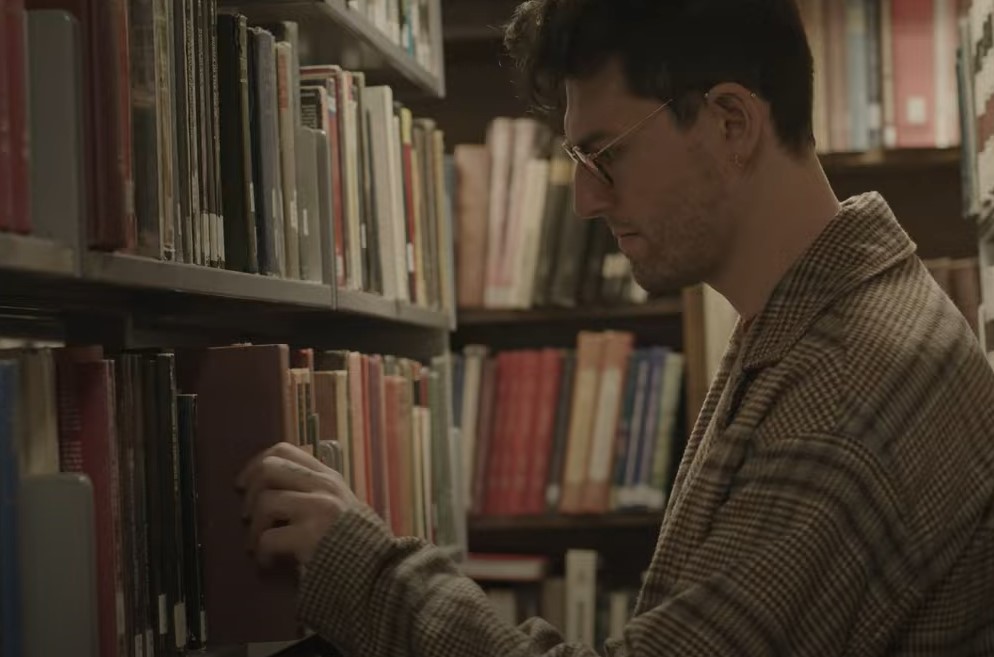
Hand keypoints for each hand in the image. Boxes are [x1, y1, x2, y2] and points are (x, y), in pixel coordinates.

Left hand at [235, 441, 360, 567]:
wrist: (378, 573)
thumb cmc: (358, 544)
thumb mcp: (342, 507)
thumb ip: (316, 493)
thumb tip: (275, 489)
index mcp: (329, 478)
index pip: (285, 450)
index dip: (257, 463)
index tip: (246, 483)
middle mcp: (324, 486)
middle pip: (270, 467)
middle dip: (250, 491)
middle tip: (246, 515)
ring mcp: (318, 509)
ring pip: (266, 500)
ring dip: (253, 526)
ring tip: (256, 544)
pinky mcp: (310, 536)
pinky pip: (268, 536)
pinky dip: (260, 551)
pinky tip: (267, 563)